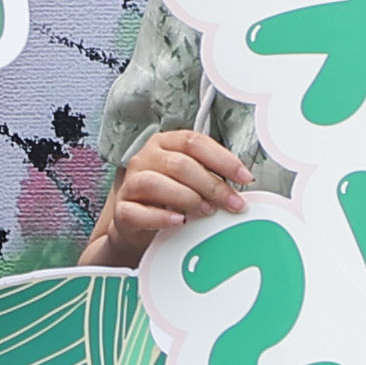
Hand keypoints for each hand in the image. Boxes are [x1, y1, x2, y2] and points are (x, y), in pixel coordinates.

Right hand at [86, 125, 245, 266]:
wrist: (138, 222)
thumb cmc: (168, 196)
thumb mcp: (191, 179)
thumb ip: (211, 175)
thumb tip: (239, 186)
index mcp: (165, 143)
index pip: (195, 142)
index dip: (223, 159)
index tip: (243, 176)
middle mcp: (146, 158)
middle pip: (178, 164)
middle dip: (211, 184)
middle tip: (231, 202)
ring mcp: (131, 183)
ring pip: (155, 183)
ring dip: (187, 198)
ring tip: (206, 210)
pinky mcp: (122, 209)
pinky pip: (137, 212)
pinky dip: (161, 217)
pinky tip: (179, 221)